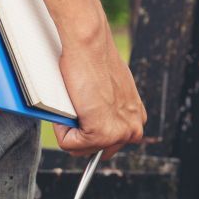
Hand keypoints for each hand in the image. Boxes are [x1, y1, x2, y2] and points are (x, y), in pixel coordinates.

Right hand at [53, 26, 146, 159]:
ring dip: (71, 131)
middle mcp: (133, 128)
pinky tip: (72, 105)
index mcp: (136, 118)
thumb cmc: (96, 62)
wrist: (91, 46)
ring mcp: (118, 133)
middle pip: (97, 151)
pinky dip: (62, 129)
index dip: (90, 129)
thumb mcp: (112, 89)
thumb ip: (111, 108)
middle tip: (78, 109)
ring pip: (82, 149)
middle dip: (82, 135)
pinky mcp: (101, 133)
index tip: (85, 112)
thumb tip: (96, 115)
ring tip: (76, 104)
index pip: (110, 143)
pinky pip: (69, 144)